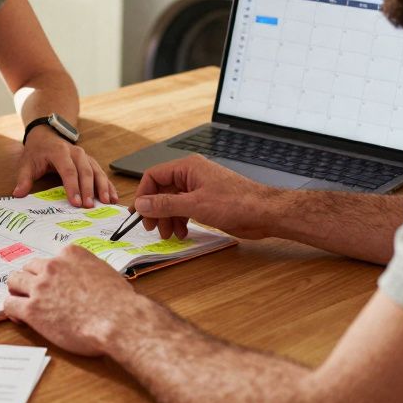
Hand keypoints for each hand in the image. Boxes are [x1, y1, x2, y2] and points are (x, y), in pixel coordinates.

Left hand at [3, 245, 141, 355]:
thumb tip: (85, 278)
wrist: (118, 321)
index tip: (54, 285)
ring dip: (18, 291)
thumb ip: (87, 270)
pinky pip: (9, 304)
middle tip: (37, 295)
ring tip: (25, 304)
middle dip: (31, 280)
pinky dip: (12, 310)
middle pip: (29, 267)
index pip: (50, 259)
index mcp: (70, 254)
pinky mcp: (32, 309)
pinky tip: (21, 319)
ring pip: (13, 281)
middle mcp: (52, 266)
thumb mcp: (105, 272)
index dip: (50, 274)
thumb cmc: (119, 302)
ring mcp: (40, 286)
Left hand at [12, 127, 117, 206]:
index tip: (76, 202)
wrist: (46, 135)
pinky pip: (101, 173)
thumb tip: (17, 194)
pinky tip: (113, 197)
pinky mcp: (90, 161)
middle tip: (90, 207)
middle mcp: (75, 153)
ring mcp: (85, 156)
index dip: (72, 187)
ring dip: (103, 187)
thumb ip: (24, 179)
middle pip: (85, 172)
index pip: (68, 171)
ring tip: (107, 202)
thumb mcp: (27, 163)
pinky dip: (108, 185)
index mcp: (59, 152)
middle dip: (88, 190)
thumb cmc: (37, 151)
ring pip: (96, 171)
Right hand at [134, 154, 281, 239]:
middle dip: (156, 210)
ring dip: (168, 219)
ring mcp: (199, 188)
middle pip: (161, 191)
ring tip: (170, 235)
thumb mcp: (195, 205)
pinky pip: (184, 209)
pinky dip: (180, 221)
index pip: (154, 176)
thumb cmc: (236, 202)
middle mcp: (191, 175)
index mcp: (187, 167)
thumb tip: (141, 203)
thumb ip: (165, 204)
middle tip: (153, 228)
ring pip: (172, 202)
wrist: (264, 213)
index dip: (143, 194)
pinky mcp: (206, 201)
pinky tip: (182, 233)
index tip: (139, 213)